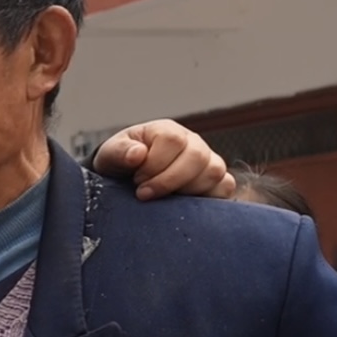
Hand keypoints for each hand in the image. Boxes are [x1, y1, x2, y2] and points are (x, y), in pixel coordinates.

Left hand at [93, 119, 234, 201]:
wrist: (127, 180)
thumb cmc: (120, 164)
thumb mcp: (110, 155)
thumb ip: (119, 152)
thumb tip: (137, 154)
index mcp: (167, 131)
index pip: (173, 141)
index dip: (154, 164)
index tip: (136, 179)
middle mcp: (192, 143)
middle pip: (196, 157)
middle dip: (168, 180)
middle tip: (145, 193)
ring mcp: (207, 161)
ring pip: (214, 172)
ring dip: (186, 191)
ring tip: (163, 199)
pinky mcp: (216, 181)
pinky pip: (225, 187)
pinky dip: (208, 198)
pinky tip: (182, 205)